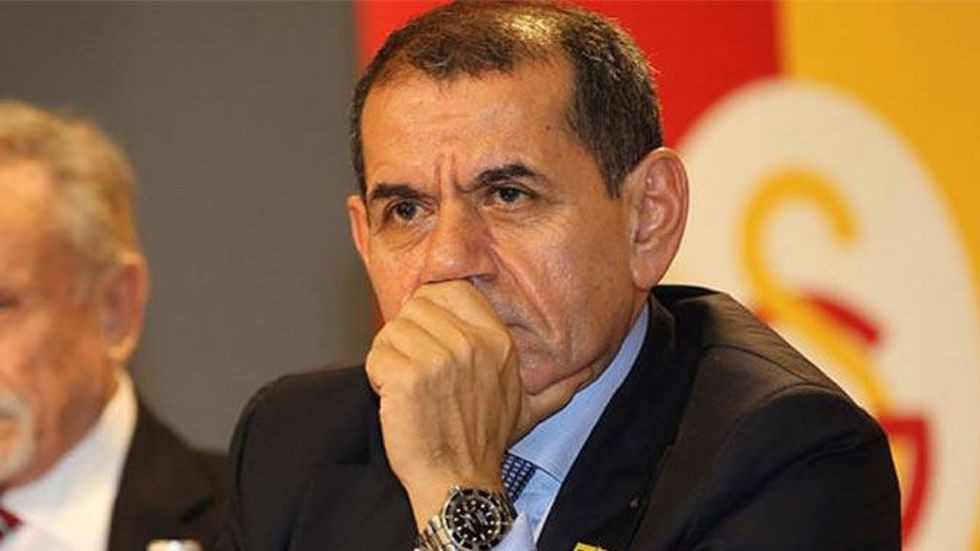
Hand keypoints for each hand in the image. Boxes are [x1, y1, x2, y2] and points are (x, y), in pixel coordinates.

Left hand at [365, 280, 589, 527]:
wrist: (459, 483)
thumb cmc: (485, 444)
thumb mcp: (530, 408)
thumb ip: (555, 385)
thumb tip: (585, 372)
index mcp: (496, 340)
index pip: (449, 288)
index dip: (431, 309)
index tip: (429, 337)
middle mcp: (470, 344)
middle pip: (415, 307)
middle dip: (407, 336)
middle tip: (417, 371)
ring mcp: (439, 359)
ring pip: (392, 331)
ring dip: (390, 359)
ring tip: (408, 389)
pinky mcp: (408, 378)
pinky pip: (376, 357)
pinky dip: (378, 378)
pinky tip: (396, 399)